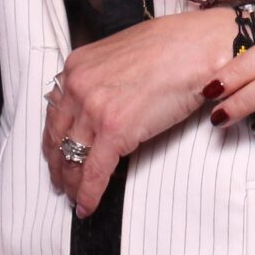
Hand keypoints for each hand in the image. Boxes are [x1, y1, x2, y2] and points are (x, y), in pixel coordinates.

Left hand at [42, 8, 236, 215]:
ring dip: (71, 183)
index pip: (56, 111)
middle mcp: (78, 85)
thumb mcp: (124, 54)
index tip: (57, 151)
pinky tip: (86, 207)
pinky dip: (88, 194)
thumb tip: (106, 101)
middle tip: (61, 181)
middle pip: (56, 136)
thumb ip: (106, 78)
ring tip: (74, 197)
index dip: (55, 137)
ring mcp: (93, 108)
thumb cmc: (175, 47)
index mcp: (78, 65)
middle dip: (57, 164)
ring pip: (71, 158)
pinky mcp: (114, 131)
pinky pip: (94, 172)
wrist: (199, 49)